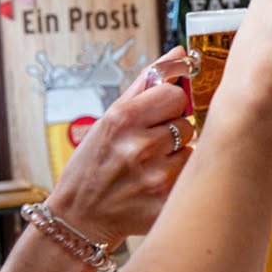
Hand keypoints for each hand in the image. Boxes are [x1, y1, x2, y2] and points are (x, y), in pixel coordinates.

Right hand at [47, 47, 194, 249]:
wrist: (79, 217)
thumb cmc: (93, 164)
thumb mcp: (109, 118)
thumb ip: (146, 83)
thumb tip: (179, 53)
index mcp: (124, 119)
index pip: (175, 94)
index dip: (169, 105)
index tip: (156, 117)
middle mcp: (140, 146)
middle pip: (187, 123)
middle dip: (172, 133)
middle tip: (149, 147)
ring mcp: (155, 176)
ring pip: (192, 151)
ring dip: (177, 158)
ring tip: (150, 168)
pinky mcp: (166, 202)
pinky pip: (190, 178)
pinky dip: (178, 181)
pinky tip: (155, 187)